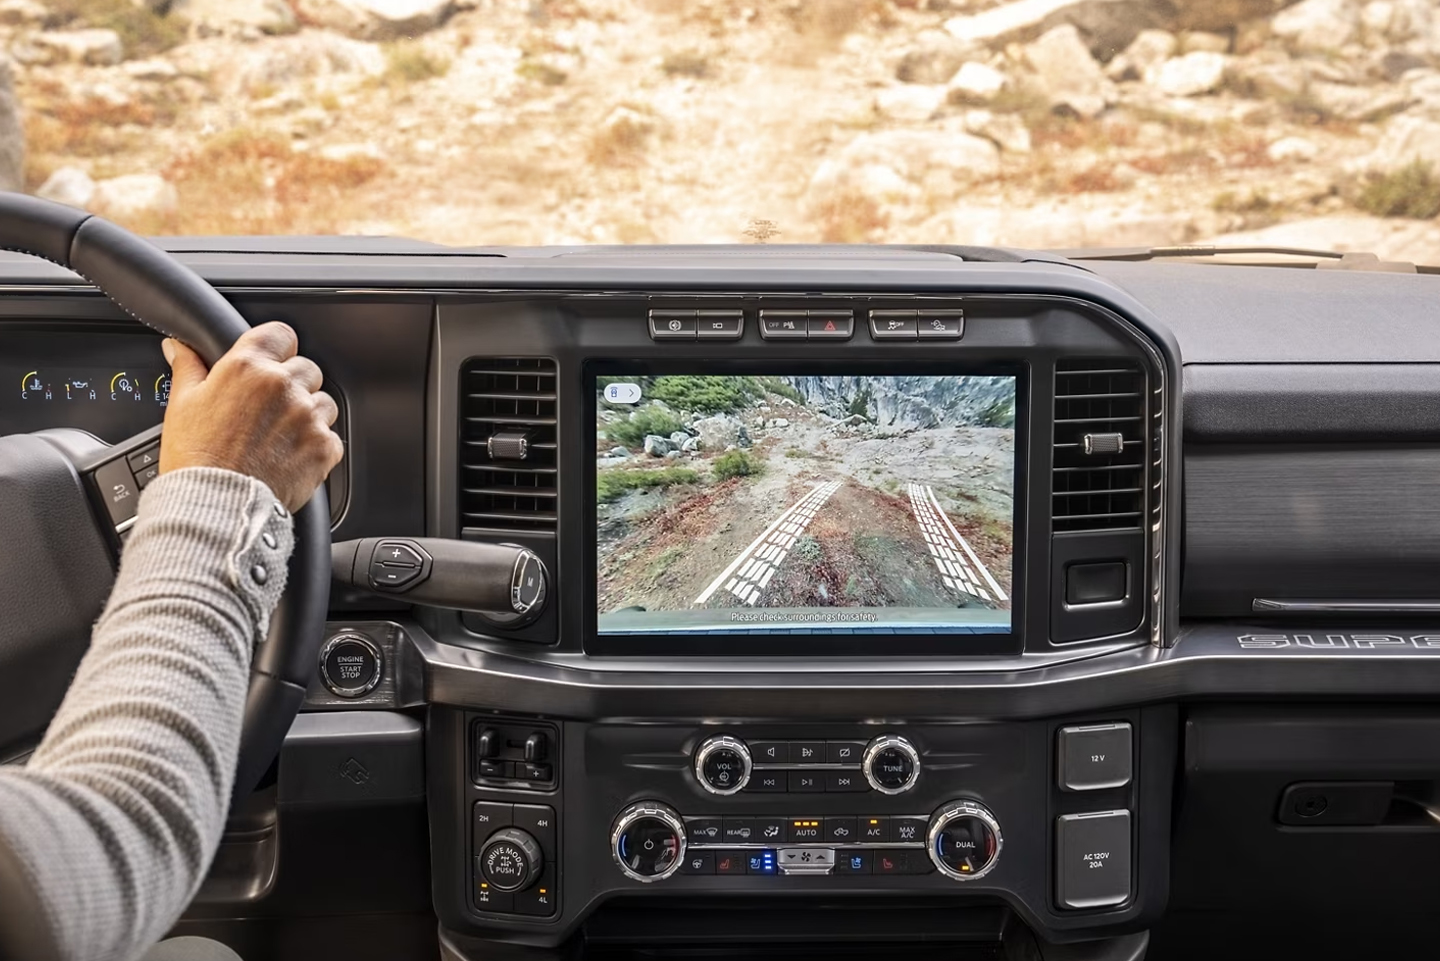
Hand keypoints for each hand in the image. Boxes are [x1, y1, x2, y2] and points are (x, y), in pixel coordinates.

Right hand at [158, 322, 343, 512]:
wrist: (217, 504)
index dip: (277, 348)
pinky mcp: (323, 447)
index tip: (271, 361)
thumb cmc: (197, 457)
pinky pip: (331, 437)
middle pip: (307, 368)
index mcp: (248, 367)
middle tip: (269, 410)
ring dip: (308, 414)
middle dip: (292, 384)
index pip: (281, 334)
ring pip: (324, 402)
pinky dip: (317, 446)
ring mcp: (307, 417)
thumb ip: (188, 366)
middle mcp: (283, 386)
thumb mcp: (182, 403)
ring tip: (279, 436)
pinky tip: (290, 456)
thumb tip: (179, 346)